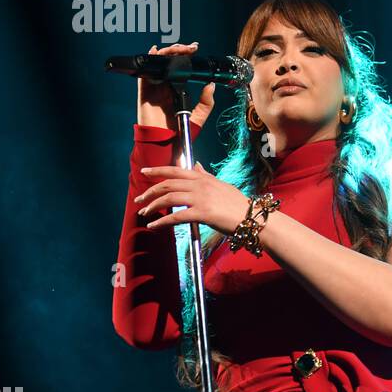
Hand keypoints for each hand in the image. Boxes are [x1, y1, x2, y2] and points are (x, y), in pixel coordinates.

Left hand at [135, 162, 253, 234]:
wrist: (251, 216)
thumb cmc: (238, 203)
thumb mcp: (221, 184)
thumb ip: (206, 175)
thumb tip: (197, 165)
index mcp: (203, 178)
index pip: (175, 170)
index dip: (157, 170)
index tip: (144, 172)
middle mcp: (200, 185)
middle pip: (167, 185)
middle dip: (150, 192)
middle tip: (139, 199)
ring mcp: (200, 199)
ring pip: (168, 199)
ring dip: (153, 206)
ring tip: (144, 213)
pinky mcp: (201, 213)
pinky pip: (176, 217)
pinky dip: (161, 222)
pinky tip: (153, 226)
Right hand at [137, 42, 215, 130]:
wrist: (165, 145)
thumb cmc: (179, 133)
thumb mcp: (198, 116)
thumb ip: (206, 102)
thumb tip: (211, 86)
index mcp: (176, 90)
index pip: (179, 68)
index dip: (185, 57)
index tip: (194, 49)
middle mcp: (164, 87)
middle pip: (168, 63)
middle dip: (177, 52)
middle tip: (188, 48)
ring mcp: (154, 89)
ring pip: (158, 65)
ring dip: (166, 54)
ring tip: (176, 49)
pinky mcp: (144, 93)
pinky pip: (143, 75)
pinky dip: (148, 63)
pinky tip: (153, 51)